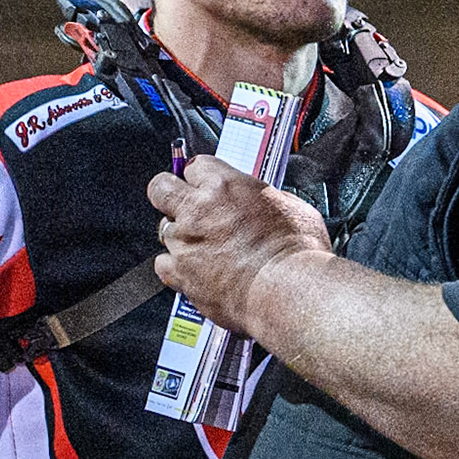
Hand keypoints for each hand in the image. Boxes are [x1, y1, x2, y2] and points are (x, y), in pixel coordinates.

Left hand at [148, 155, 331, 333]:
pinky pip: (163, 264)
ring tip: (202, 246)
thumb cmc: (297, 253)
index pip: (195, 165)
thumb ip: (267, 200)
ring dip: (180, 235)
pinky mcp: (182, 274)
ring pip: (164, 229)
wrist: (288, 292)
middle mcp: (198, 210)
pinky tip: (193, 270)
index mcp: (225, 186)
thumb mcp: (293, 208)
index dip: (202, 176)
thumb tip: (266, 204)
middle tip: (185, 204)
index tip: (207, 184)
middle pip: (161, 188)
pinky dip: (175, 267)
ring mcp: (186, 243)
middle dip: (171, 193)